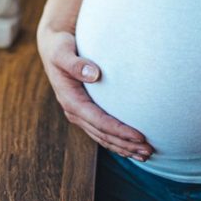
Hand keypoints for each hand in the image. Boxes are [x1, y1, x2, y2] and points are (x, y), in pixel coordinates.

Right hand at [36, 24, 154, 160]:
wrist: (52, 46)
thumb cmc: (60, 46)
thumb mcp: (62, 52)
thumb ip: (76, 64)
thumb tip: (94, 74)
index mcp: (70, 100)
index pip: (99, 121)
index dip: (119, 131)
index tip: (140, 136)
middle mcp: (74, 111)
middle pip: (103, 135)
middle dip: (126, 145)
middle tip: (149, 151)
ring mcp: (79, 114)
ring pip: (103, 137)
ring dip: (124, 148)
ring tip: (145, 155)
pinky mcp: (85, 111)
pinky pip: (102, 131)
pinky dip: (117, 141)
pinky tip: (131, 146)